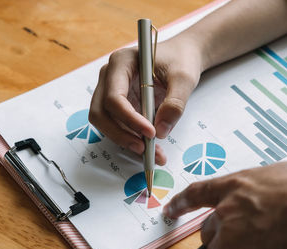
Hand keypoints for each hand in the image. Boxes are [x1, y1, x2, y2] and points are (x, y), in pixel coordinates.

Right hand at [89, 36, 202, 163]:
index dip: (130, 119)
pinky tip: (150, 148)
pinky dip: (132, 139)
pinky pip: (118, 125)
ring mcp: (111, 90)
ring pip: (106, 122)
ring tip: (153, 153)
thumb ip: (175, 103)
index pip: (114, 96)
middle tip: (145, 148)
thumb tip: (161, 130)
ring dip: (126, 140)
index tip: (151, 132)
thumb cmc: (181, 59)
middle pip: (101, 112)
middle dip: (121, 134)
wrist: (182, 56)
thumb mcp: (184, 78)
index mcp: (122, 62)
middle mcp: (110, 76)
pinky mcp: (120, 104)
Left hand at [163, 159, 286, 248]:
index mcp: (238, 185)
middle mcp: (228, 211)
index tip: (170, 209)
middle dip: (225, 241)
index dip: (181, 203)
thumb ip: (271, 185)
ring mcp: (233, 240)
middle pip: (208, 235)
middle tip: (251, 244)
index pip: (198, 194)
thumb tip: (278, 192)